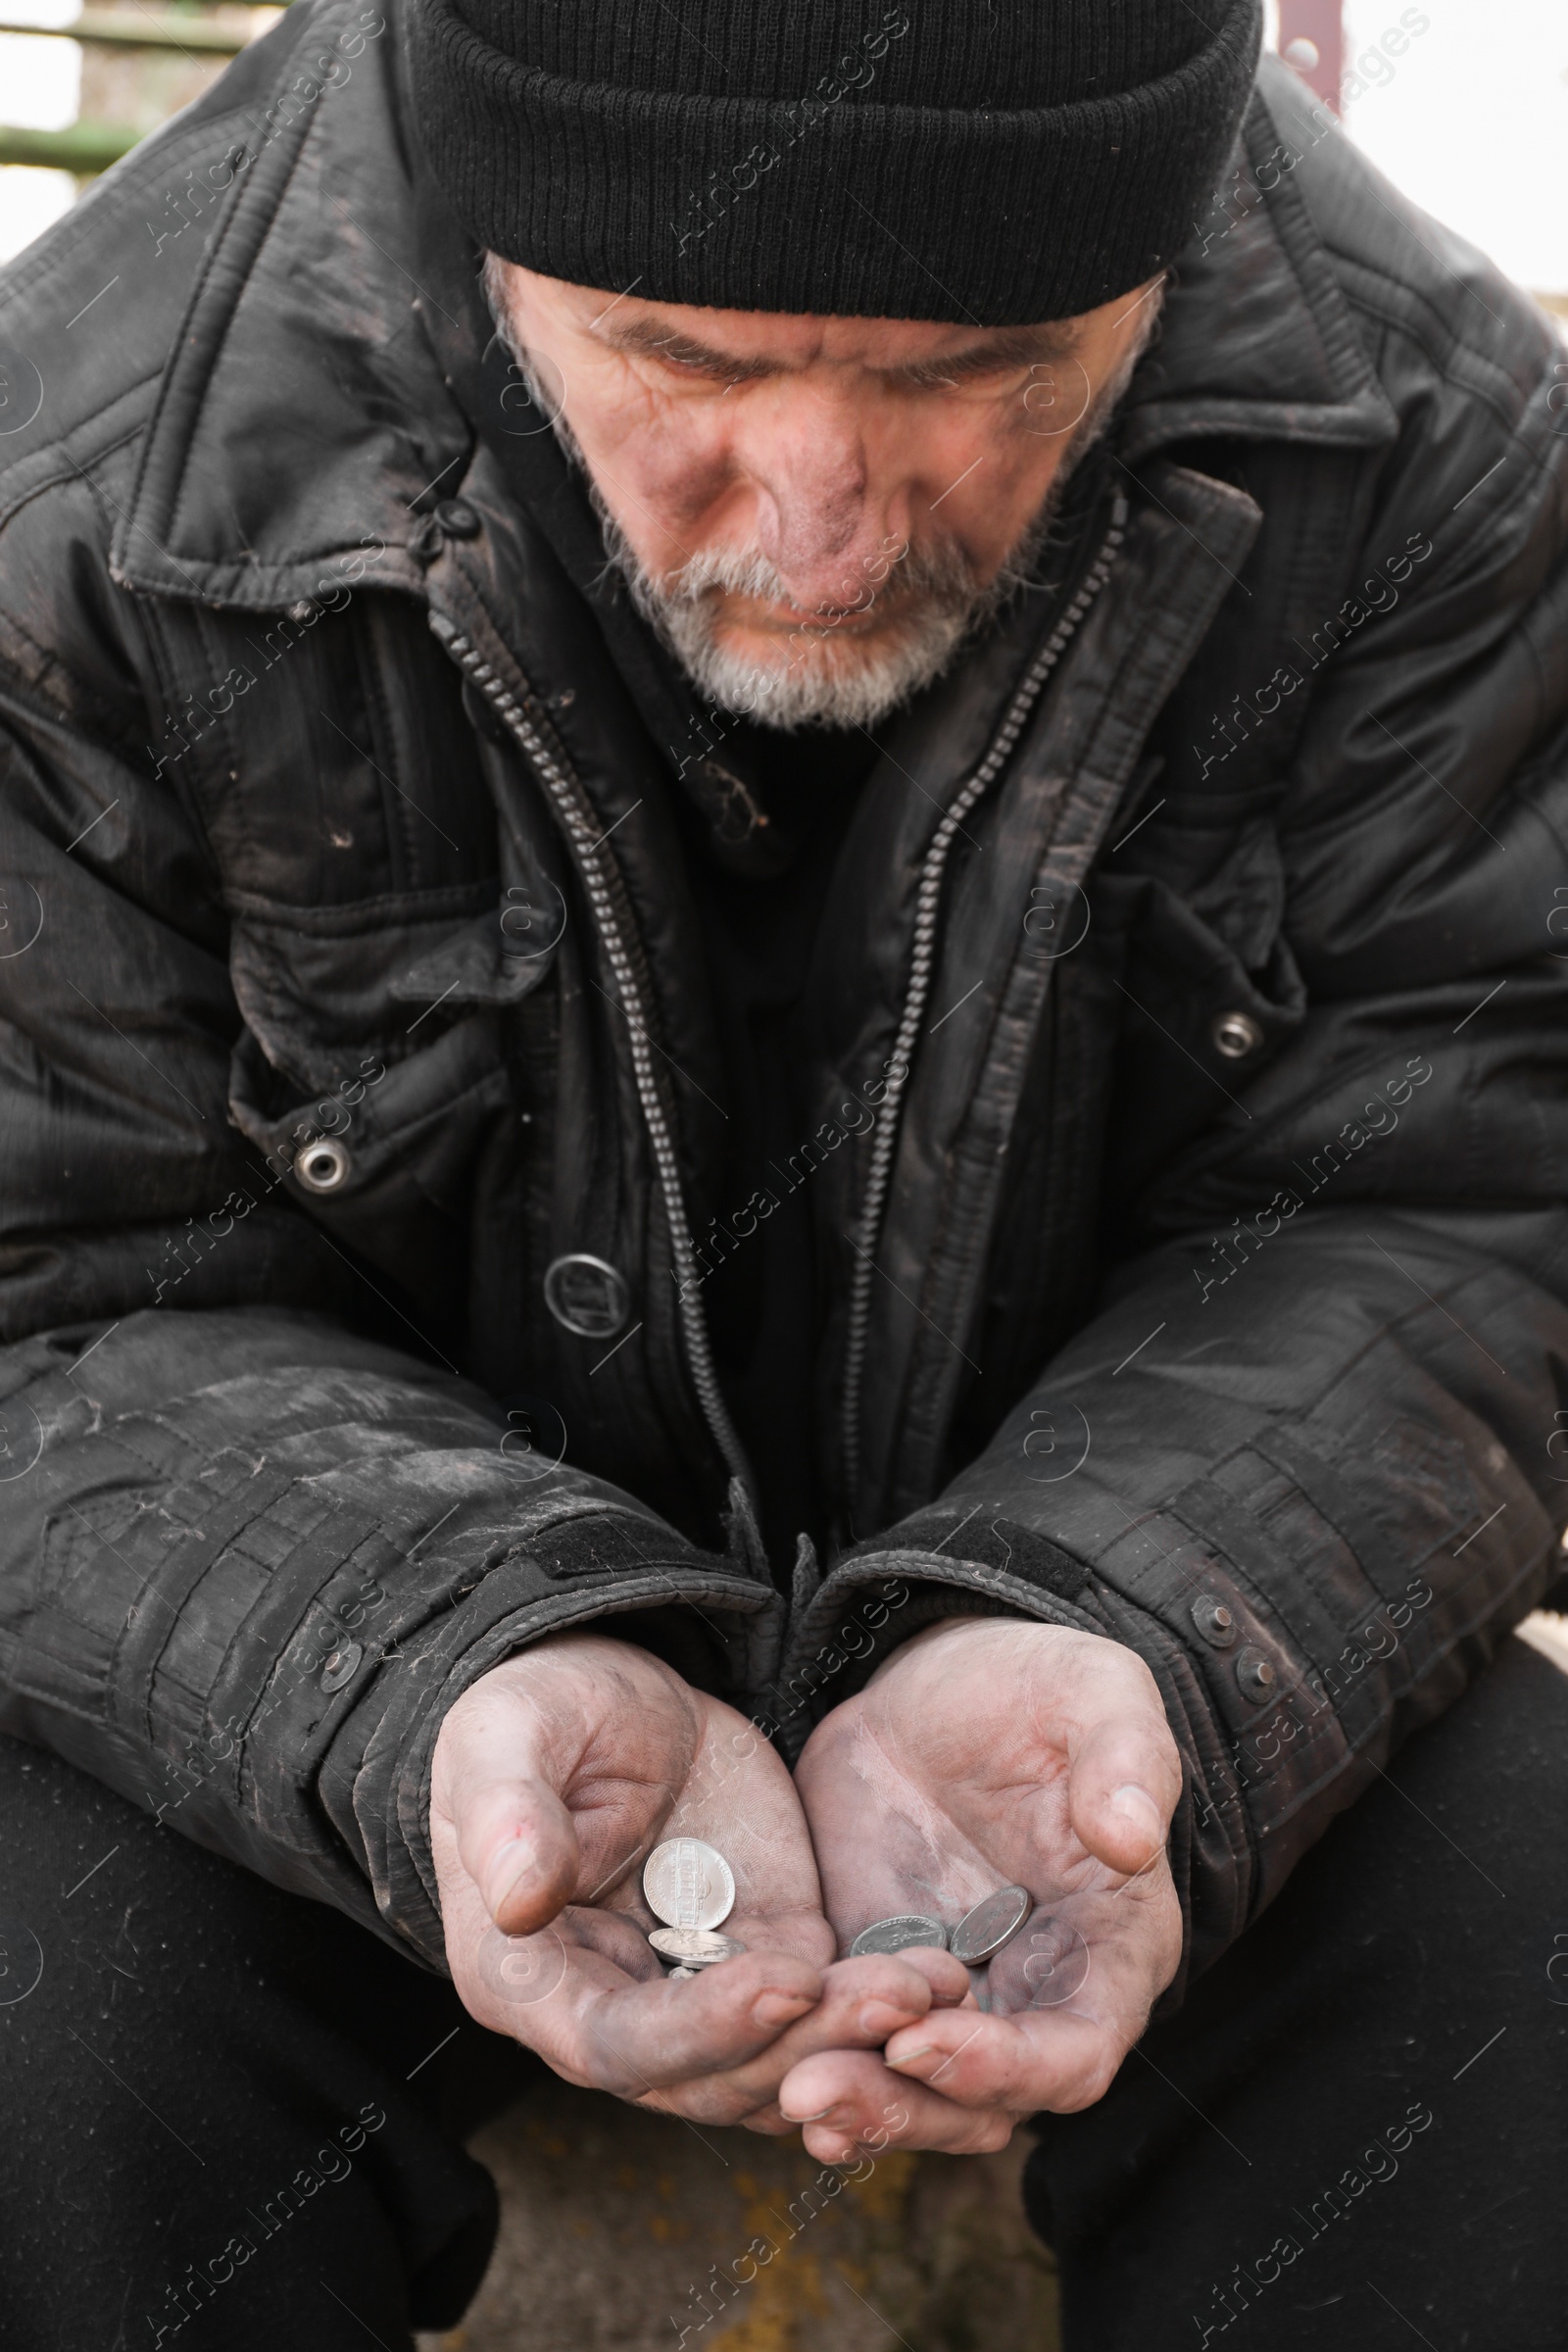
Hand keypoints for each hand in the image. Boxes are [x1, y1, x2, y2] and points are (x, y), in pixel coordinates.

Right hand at [430, 1632, 968, 2128]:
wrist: (612, 1693)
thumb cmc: (536, 1716)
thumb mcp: (506, 1738)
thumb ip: (508, 1816)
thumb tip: (517, 1897)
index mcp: (532, 1982)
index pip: (617, 2047)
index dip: (701, 2030)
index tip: (781, 1980)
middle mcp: (616, 2012)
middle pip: (714, 2076)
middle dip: (808, 2045)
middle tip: (895, 1997)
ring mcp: (700, 1993)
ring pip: (781, 2059)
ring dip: (858, 2036)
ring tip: (936, 1986)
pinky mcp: (770, 1955)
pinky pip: (824, 2009)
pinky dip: (879, 2006)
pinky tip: (944, 1976)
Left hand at [785, 1617, 1182, 2159]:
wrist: (937, 1689)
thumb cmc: (1038, 1687)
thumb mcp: (1094, 1691)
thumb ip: (1126, 1759)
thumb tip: (1132, 1837)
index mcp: (1110, 1950)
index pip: (1076, 2052)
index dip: (1005, 2065)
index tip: (922, 2038)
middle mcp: (1036, 1996)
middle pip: (986, 2104)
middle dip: (907, 2109)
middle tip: (815, 2090)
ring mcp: (953, 1998)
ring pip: (916, 2096)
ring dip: (858, 2107)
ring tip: (787, 2093)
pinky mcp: (876, 1980)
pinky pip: (853, 2051)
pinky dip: (814, 2069)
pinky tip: (761, 2077)